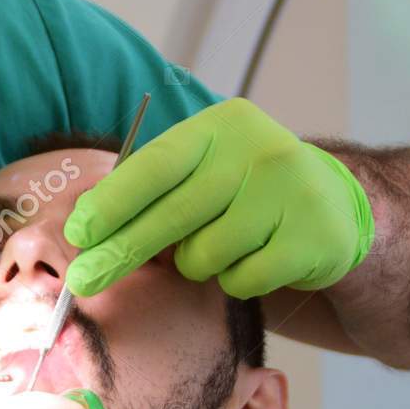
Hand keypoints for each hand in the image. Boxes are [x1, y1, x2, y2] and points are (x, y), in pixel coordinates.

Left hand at [64, 97, 373, 298]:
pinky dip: (236, 281)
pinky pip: (243, 279)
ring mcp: (290, 193)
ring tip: (220, 248)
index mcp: (221, 127)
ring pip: (205, 254)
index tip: (77, 233)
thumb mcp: (201, 172)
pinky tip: (254, 260)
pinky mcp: (313, 237)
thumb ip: (151, 190)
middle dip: (121, 251)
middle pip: (172, 215)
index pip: (155, 166)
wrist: (332, 207)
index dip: (112, 202)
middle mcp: (258, 151)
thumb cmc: (243, 193)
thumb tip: (84, 230)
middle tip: (84, 281)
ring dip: (198, 265)